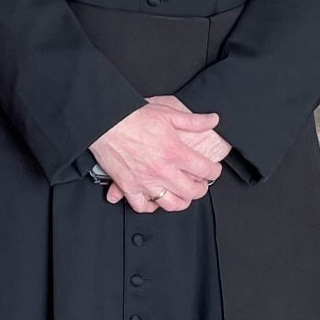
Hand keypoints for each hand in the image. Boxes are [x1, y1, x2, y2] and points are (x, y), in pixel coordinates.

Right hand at [89, 96, 229, 214]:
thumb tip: (213, 119)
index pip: (206, 170)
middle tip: (200, 183)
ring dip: (181, 201)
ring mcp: (145, 181)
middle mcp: (162, 170)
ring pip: (171, 204)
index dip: (214, 171)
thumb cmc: (133, 116)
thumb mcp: (168, 113)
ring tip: (182, 193)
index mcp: (175, 152)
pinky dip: (151, 206)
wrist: (105, 121)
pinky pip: (142, 206)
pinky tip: (155, 199)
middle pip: (192, 192)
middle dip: (201, 189)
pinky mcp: (128, 186)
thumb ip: (194, 120)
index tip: (213, 170)